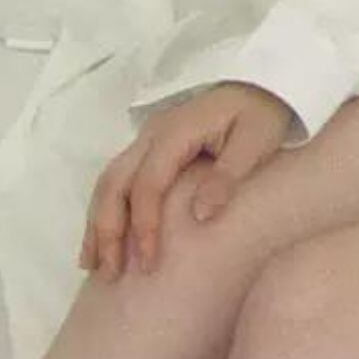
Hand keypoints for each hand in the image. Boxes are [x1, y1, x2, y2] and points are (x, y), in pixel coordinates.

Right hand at [79, 82, 292, 282]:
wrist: (266, 84)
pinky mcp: (155, 146)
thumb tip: (200, 216)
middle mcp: (154, 134)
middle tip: (107, 274)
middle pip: (115, 184)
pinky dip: (109, 209)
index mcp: (176, 132)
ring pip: (110, 181)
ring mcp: (151, 139)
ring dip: (98, 223)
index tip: (148, 262)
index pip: (148, 185)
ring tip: (93, 265)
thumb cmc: (266, 112)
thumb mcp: (257, 141)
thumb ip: (228, 176)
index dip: (144, 225)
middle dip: (106, 230)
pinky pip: (121, 179)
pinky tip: (107, 237)